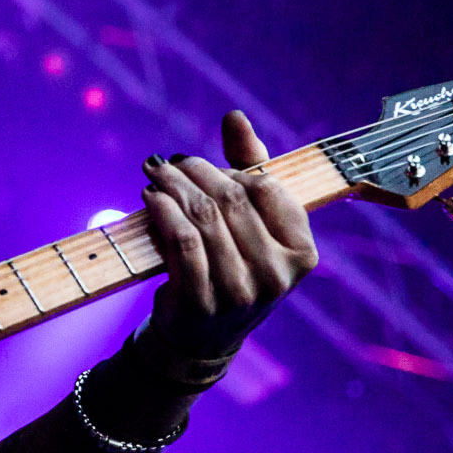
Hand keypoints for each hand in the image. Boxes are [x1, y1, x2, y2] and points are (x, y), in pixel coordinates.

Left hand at [139, 110, 318, 371]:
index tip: (199, 164)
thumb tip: (234, 116)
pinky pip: (182, 242)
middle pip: (229, 200)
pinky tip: (150, 200)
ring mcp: (241, 292)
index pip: (265, 188)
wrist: (201, 335)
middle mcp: (278, 274)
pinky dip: (162, 213)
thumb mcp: (250, 222)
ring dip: (172, 188)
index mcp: (302, 252)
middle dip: (192, 172)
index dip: (228, 169)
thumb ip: (249, 167)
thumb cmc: (231, 266)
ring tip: (154, 175)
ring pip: (203, 218)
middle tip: (165, 162)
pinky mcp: (202, 302)